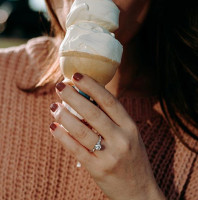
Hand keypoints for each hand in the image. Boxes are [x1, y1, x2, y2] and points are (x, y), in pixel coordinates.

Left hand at [50, 73, 165, 199]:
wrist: (139, 191)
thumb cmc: (132, 158)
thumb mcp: (129, 135)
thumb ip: (113, 120)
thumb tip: (89, 100)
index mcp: (130, 127)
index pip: (109, 101)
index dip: (92, 86)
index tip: (77, 75)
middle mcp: (121, 139)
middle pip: (93, 113)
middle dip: (74, 97)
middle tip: (60, 86)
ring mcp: (110, 155)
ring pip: (82, 131)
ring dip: (65, 116)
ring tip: (54, 106)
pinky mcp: (98, 169)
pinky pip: (76, 150)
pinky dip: (63, 137)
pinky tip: (54, 126)